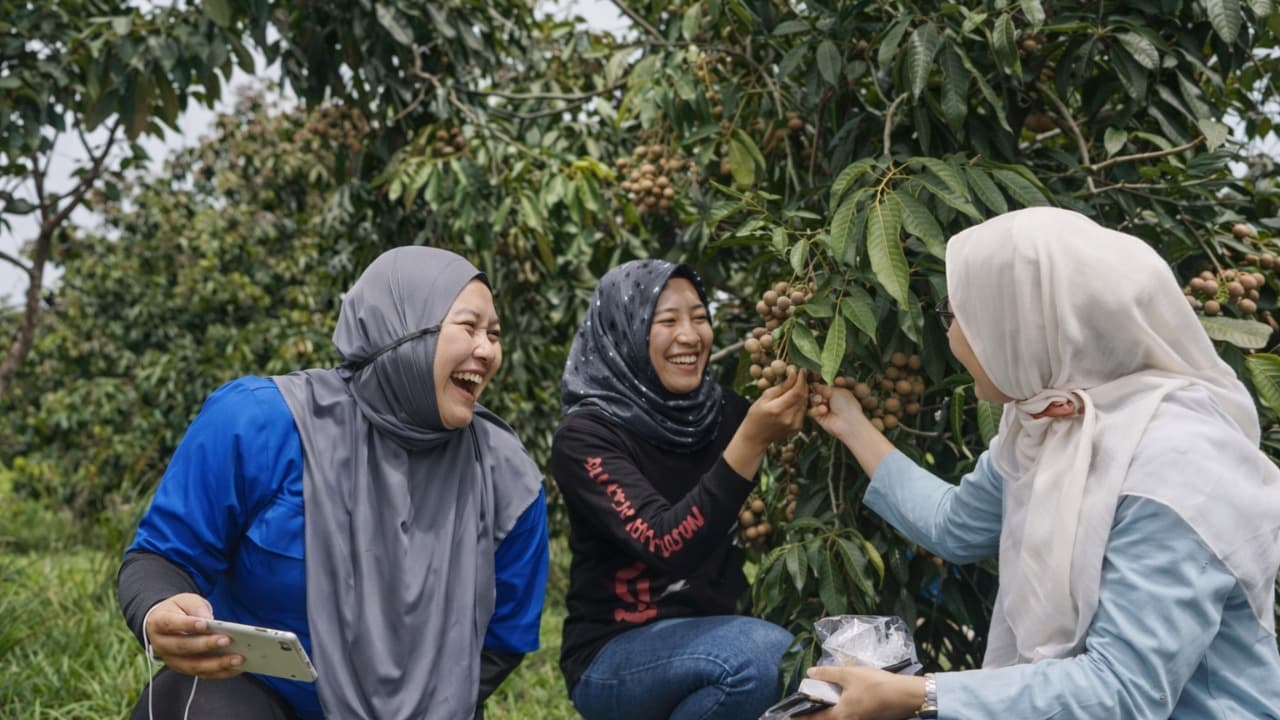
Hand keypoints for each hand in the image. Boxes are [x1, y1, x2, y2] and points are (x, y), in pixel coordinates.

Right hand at [144, 593, 243, 678]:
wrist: (165, 623)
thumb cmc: (179, 610)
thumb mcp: (185, 601)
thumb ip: (196, 608)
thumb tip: (210, 621)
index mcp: (158, 624)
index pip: (171, 624)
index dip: (187, 625)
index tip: (204, 624)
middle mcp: (162, 645)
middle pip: (183, 647)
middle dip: (207, 645)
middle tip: (227, 640)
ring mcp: (172, 660)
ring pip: (193, 665)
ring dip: (217, 664)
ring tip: (238, 658)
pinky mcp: (184, 669)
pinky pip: (202, 674)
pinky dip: (221, 672)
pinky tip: (237, 668)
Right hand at [723, 367, 808, 478]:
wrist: (756, 436)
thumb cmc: (756, 414)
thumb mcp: (764, 397)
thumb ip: (780, 386)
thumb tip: (793, 372)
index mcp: (777, 409)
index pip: (796, 391)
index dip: (801, 379)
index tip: (801, 369)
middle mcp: (788, 418)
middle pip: (803, 397)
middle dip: (803, 383)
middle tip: (801, 374)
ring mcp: (795, 424)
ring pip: (805, 403)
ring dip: (804, 392)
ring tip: (799, 383)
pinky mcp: (798, 428)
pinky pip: (803, 410)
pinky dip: (801, 402)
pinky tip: (796, 397)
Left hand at [806, 665, 925, 719]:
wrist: (905, 695)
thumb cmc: (876, 684)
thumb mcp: (849, 674)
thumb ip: (828, 674)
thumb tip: (810, 673)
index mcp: (841, 715)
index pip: (815, 719)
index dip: (801, 718)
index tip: (789, 716)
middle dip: (814, 717)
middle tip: (804, 709)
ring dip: (828, 714)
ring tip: (821, 704)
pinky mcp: (868, 718)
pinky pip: (848, 718)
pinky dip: (840, 712)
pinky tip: (841, 701)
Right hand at [808, 383, 895, 476]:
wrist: (850, 426)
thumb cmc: (848, 407)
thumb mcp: (837, 393)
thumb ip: (825, 388)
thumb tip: (814, 384)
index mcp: (838, 393)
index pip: (824, 387)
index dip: (819, 386)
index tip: (814, 382)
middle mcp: (831, 402)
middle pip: (817, 394)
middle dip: (818, 394)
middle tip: (822, 397)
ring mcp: (825, 411)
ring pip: (813, 402)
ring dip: (817, 402)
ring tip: (824, 405)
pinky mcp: (820, 420)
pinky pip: (812, 412)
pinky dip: (816, 411)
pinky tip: (823, 411)